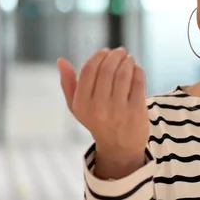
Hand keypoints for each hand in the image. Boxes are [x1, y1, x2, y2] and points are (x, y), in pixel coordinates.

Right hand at [57, 48, 149, 163]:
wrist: (119, 147)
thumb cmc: (98, 121)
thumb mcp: (78, 107)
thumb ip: (68, 84)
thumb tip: (61, 60)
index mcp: (82, 104)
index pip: (88, 70)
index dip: (98, 56)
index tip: (106, 51)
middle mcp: (99, 107)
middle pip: (107, 69)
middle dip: (115, 55)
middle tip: (121, 51)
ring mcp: (118, 110)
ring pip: (124, 74)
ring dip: (128, 61)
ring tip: (129, 58)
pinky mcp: (136, 111)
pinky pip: (138, 82)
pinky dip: (138, 71)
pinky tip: (136, 69)